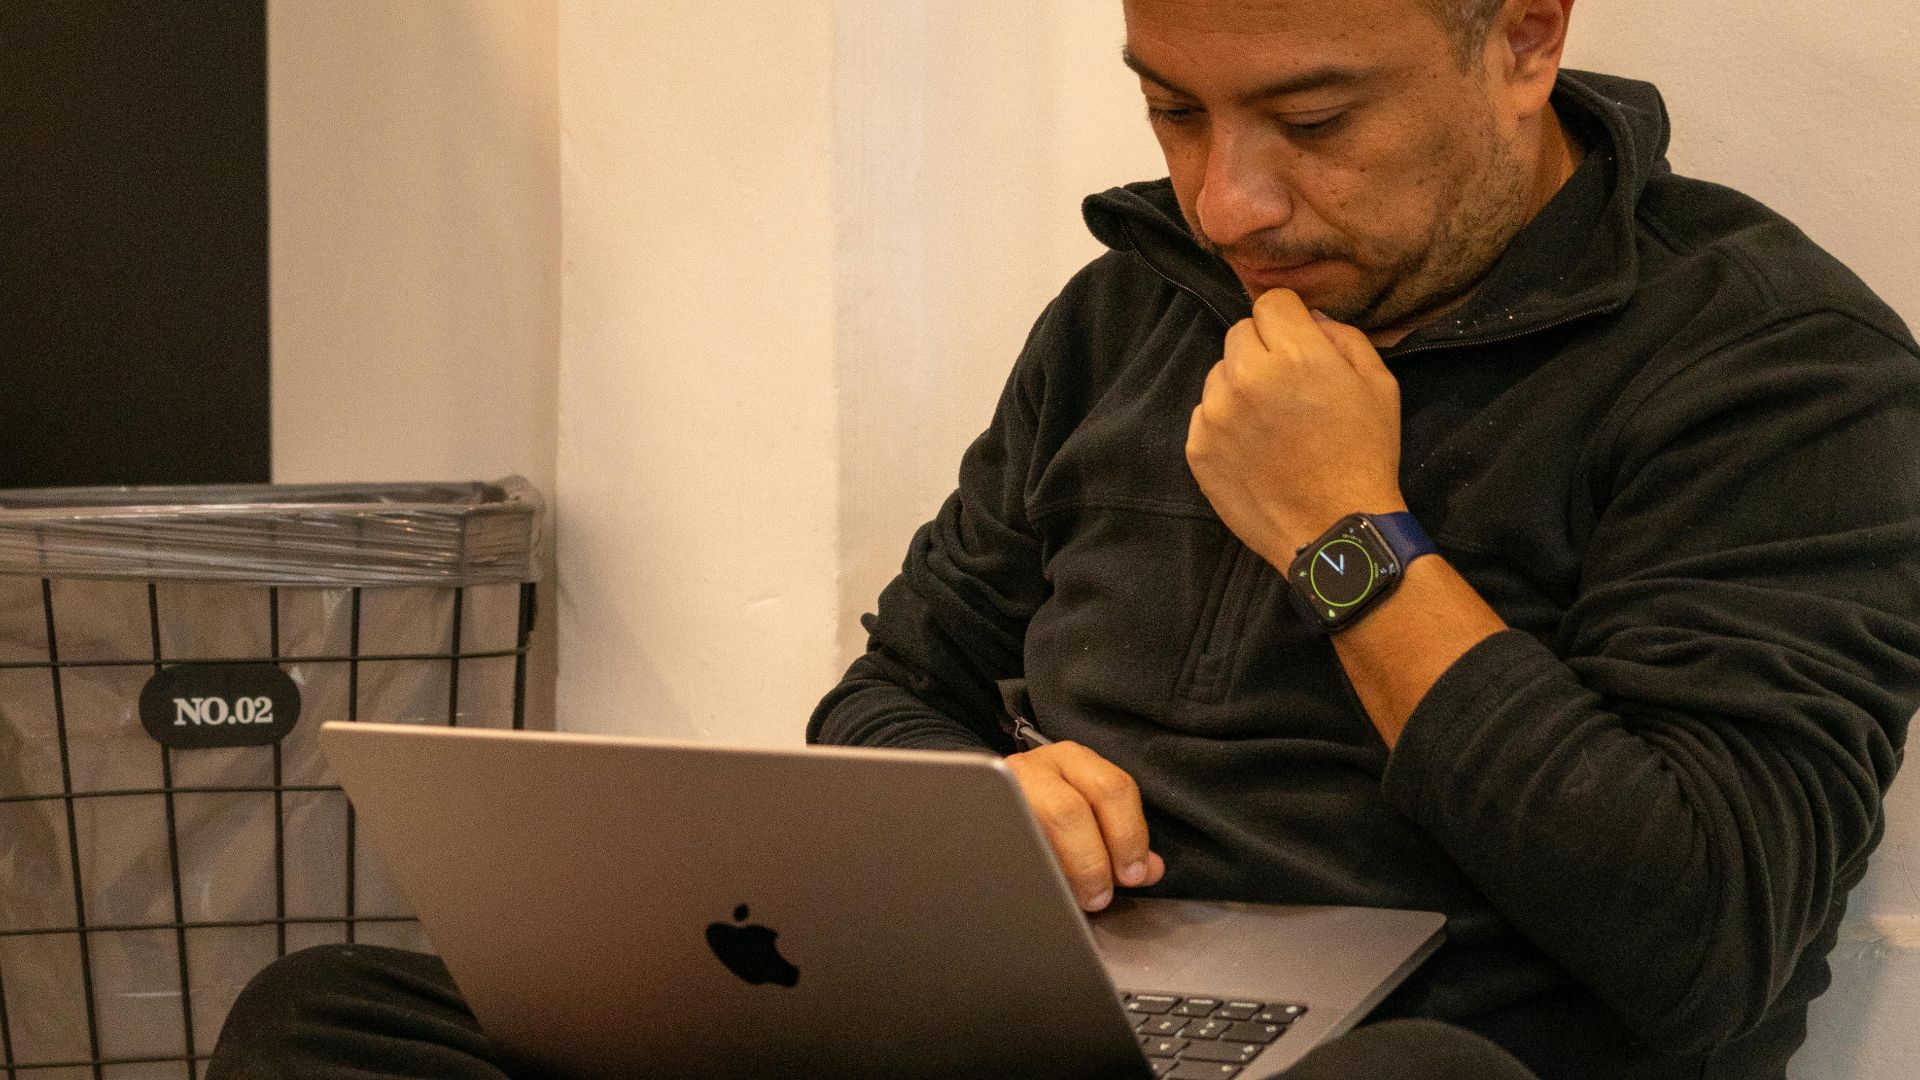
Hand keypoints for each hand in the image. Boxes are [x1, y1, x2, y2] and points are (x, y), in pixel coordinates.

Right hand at [1004, 741, 1165, 911]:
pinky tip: (1043, 889)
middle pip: (1070, 810)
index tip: (1132, 875)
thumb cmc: (1050, 810)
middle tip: (1100, 894)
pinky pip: (1009, 843)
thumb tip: (1150, 869)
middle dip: (1091, 859)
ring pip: (1033, 826)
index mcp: (1075, 761)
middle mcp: (1037, 767)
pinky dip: (1031, 872)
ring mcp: (1003, 790)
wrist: (994, 799)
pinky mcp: (983, 814)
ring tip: (1073, 897)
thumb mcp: (1092, 814)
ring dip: (1060, 869)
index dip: (1128, 836)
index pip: (1113, 789)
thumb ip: (1122, 839)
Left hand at [1186, 288, 1405, 564]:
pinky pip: (1205, 412)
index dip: (1290, 319)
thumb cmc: (1364, 455)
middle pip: (1241, 332)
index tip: (1300, 342)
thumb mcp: (1379, 385)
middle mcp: (1246, 376)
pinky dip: (1225, 420)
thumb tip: (1310, 318)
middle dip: (1264, 348)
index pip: (1271, 302)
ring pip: (1220, 372)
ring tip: (1271, 420)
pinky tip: (1254, 446)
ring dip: (1240, 383)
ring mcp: (1215, 413)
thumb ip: (1343, 336)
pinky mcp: (1197, 446)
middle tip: (1288, 385)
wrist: (1333, 529)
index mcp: (1295, 354)